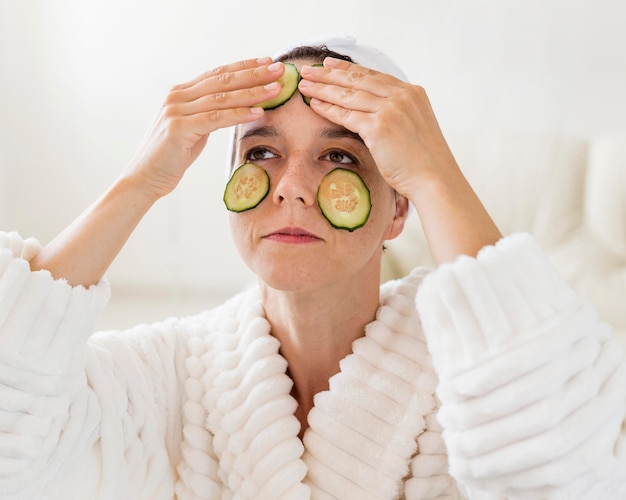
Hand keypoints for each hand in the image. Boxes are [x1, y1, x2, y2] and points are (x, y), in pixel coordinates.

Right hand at [123, 58, 284, 199]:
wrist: (144, 178)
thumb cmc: (172, 157)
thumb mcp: (194, 130)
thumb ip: (210, 115)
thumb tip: (236, 108)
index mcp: (181, 93)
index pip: (218, 74)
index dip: (244, 67)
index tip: (268, 62)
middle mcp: (178, 96)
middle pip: (223, 80)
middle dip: (254, 74)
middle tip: (280, 69)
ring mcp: (177, 110)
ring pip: (222, 97)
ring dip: (253, 91)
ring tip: (276, 89)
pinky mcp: (179, 128)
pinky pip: (216, 118)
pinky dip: (239, 114)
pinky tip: (259, 111)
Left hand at [298, 57, 500, 262]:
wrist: (434, 179)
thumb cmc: (424, 162)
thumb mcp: (414, 128)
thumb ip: (398, 114)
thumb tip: (374, 114)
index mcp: (413, 93)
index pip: (374, 75)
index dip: (348, 69)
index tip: (330, 64)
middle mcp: (402, 96)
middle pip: (358, 80)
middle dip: (330, 74)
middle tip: (309, 70)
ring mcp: (391, 110)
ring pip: (349, 95)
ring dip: (324, 88)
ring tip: (305, 85)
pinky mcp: (379, 127)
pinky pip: (347, 115)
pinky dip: (328, 109)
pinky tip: (314, 105)